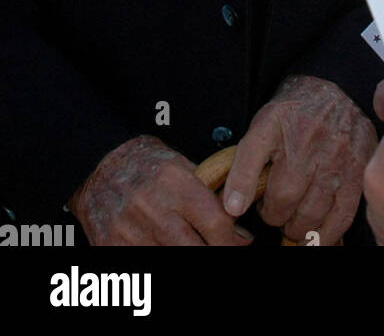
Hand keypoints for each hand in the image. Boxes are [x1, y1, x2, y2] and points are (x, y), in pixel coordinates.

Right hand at [69, 136, 252, 245]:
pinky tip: (167, 247)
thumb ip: (206, 192)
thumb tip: (235, 221)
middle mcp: (153, 208)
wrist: (98, 165)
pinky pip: (144, 264)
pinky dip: (160, 257)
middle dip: (215, 251)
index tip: (241, 242)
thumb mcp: (180, 164)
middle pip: (196, 249)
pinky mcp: (112, 247)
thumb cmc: (143, 162)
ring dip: (189, 255)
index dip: (233, 239)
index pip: (216, 222)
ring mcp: (130, 232)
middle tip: (221, 248)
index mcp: (174, 182)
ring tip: (195, 245)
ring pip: (172, 258)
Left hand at [222, 75, 376, 244]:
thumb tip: (233, 208)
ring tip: (296, 221)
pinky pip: (344, 214)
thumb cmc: (295, 112)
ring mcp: (340, 161)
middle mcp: (316, 148)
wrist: (336, 90)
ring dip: (302, 227)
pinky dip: (330, 232)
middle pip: (293, 206)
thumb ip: (243, 168)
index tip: (262, 205)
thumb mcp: (261, 127)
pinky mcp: (359, 170)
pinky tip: (318, 233)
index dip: (264, 209)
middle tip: (280, 212)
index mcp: (287, 136)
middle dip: (281, 219)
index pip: (274, 194)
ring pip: (316, 214)